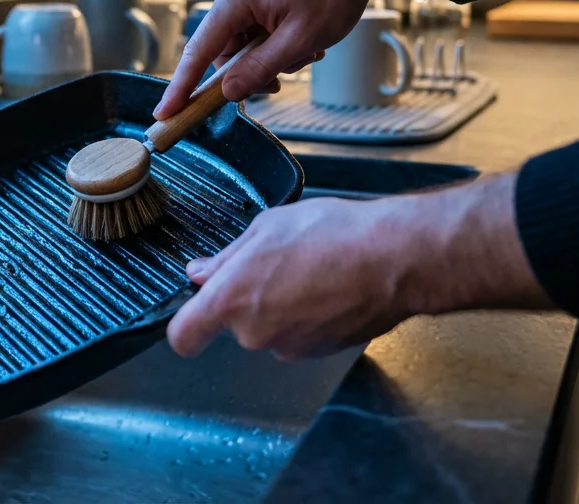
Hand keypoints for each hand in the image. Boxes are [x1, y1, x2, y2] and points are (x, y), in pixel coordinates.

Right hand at [154, 0, 477, 118]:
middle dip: (251, 72)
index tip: (166, 113)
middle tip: (280, 82)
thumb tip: (229, 90)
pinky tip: (307, 41)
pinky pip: (257, 32)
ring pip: (244, 45)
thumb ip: (260, 67)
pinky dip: (278, 45)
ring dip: (271, 59)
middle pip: (224, 52)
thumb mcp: (300, 40)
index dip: (181, 87)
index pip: (199, 51)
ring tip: (307, 52)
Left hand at [166, 173, 552, 359]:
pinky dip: (309, 316)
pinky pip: (301, 334)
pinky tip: (329, 286)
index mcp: (232, 299)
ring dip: (282, 305)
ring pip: (271, 328)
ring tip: (310, 269)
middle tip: (277, 261)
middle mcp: (255, 332)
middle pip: (235, 323)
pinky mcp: (319, 352)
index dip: (186, 326)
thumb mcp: (269, 227)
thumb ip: (227, 256)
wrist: (394, 259)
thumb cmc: (334, 235)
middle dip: (250, 297)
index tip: (193, 313)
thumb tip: (201, 272)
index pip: (184, 336)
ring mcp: (289, 346)